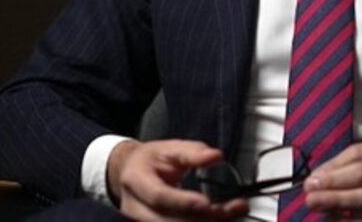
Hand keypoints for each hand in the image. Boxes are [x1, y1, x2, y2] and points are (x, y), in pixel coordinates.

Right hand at [107, 139, 248, 220]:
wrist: (129, 172)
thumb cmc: (149, 160)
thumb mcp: (169, 148)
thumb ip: (193, 152)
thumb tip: (215, 156)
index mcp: (136, 180)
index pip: (159, 197)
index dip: (184, 202)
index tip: (208, 202)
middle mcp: (135, 207)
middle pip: (169, 221)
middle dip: (202, 218)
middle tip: (231, 209)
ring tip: (231, 212)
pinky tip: (218, 218)